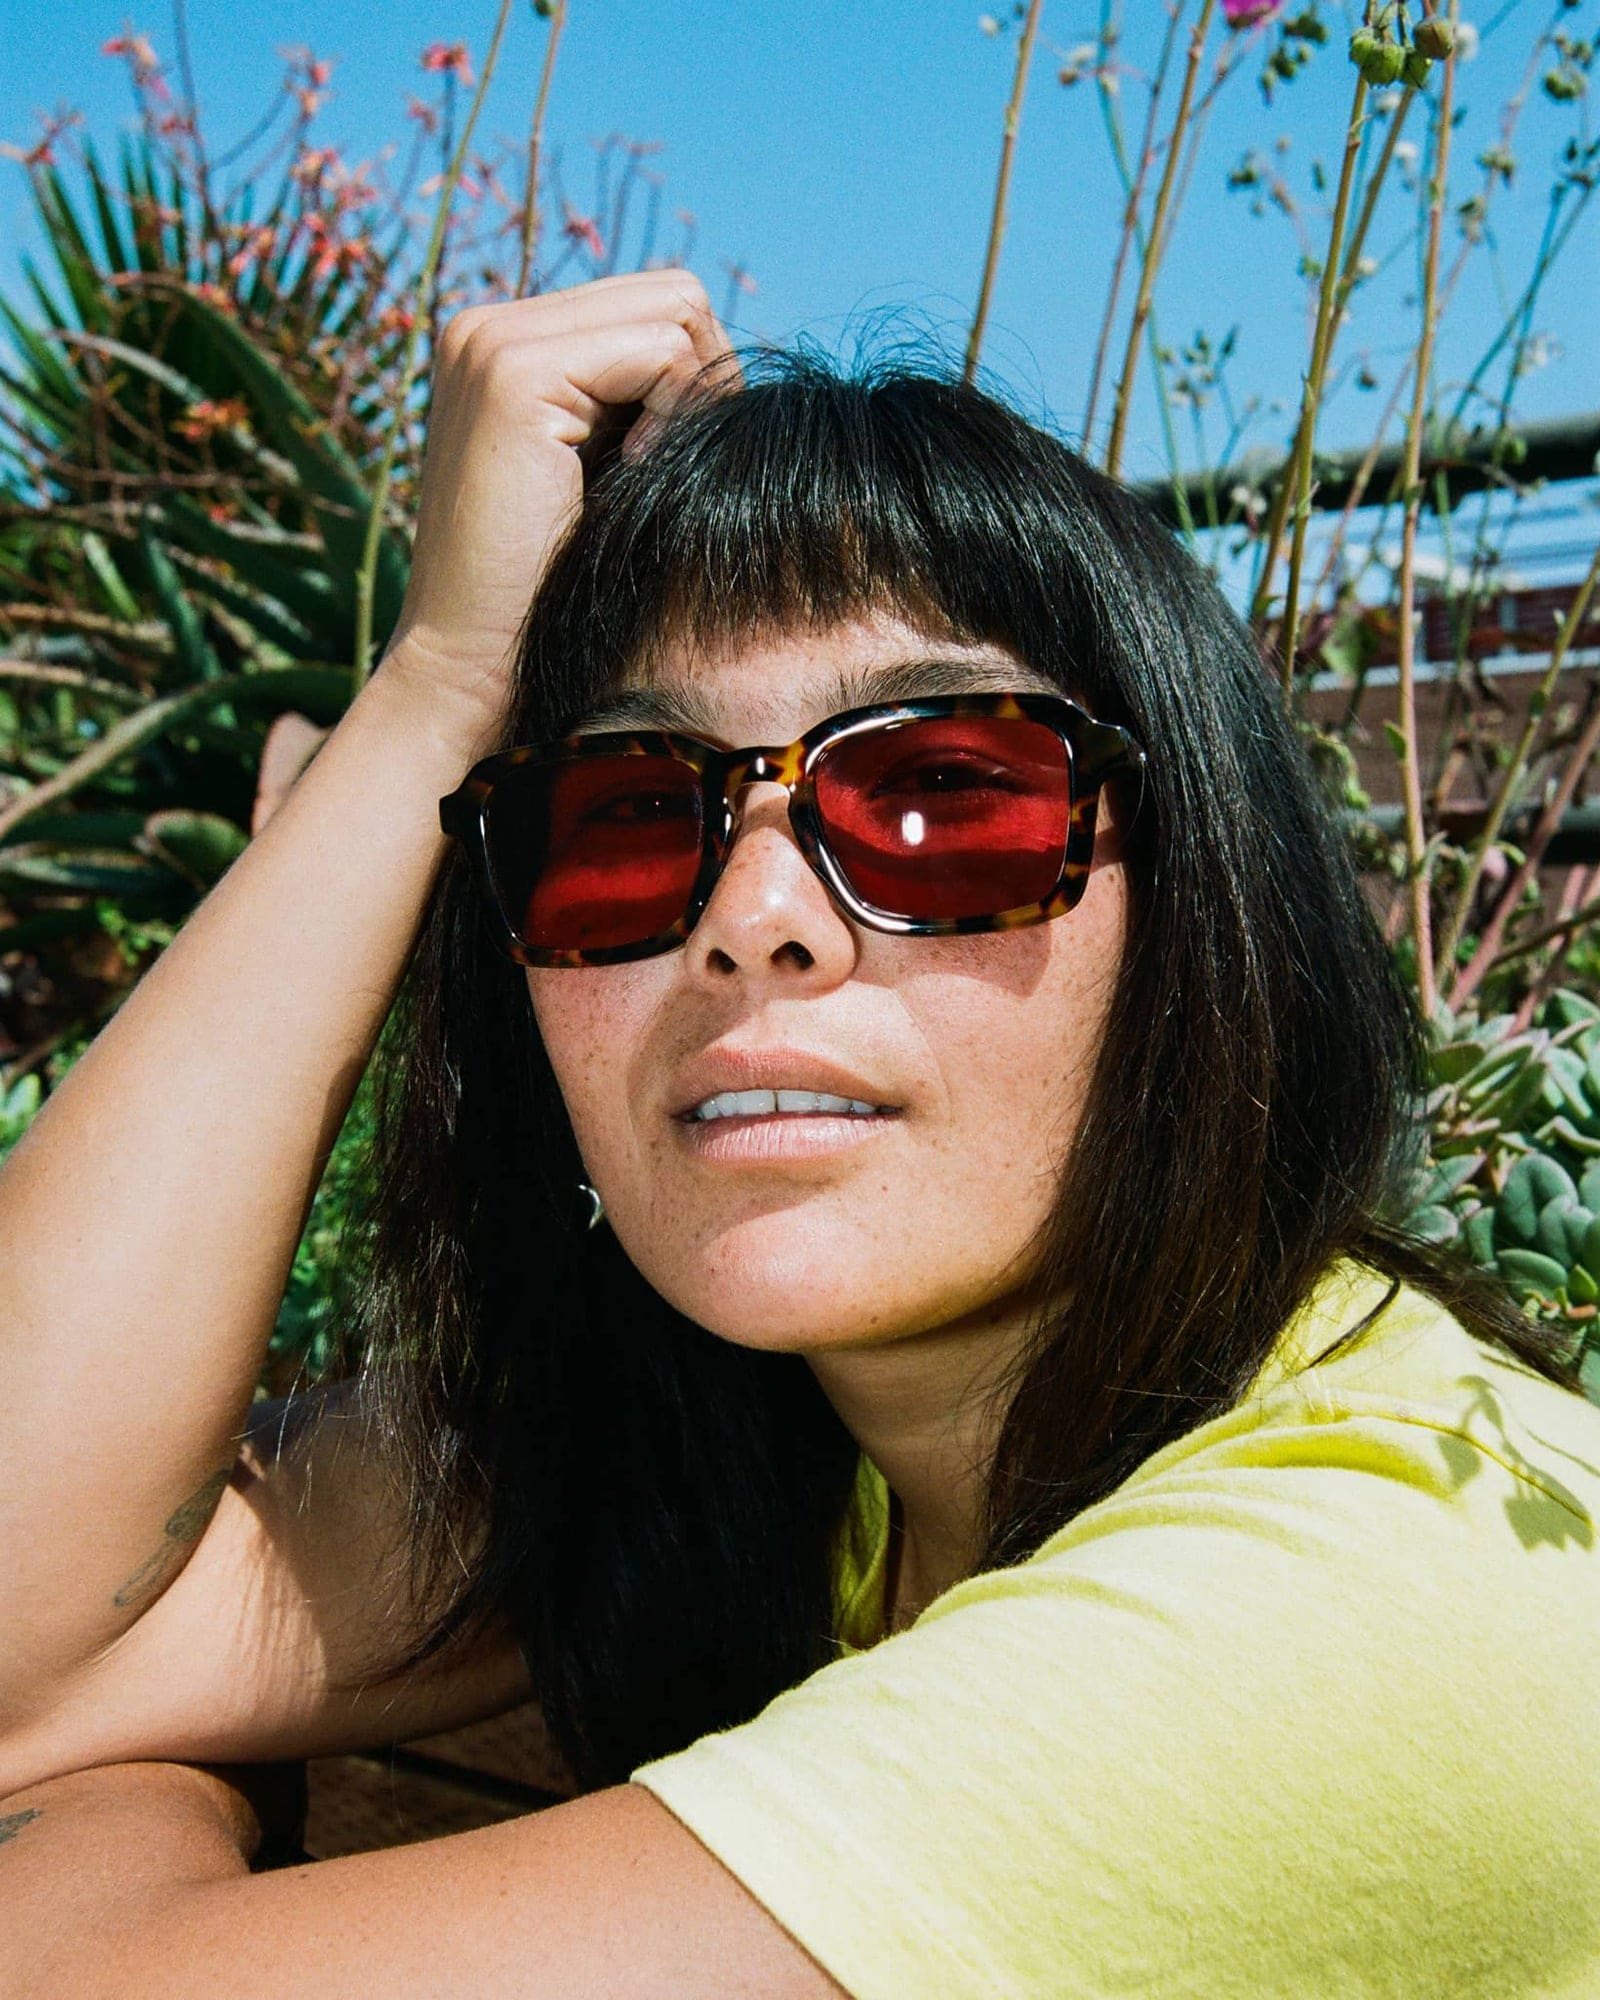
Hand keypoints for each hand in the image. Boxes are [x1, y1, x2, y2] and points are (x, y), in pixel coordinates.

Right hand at [379, 270, 739, 736]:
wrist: (474, 667)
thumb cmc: (552, 595)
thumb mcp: (602, 476)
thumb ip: (639, 405)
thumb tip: (727, 359)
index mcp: (503, 343)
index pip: (652, 306)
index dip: (694, 382)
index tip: (671, 465)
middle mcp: (488, 325)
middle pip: (672, 294)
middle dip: (704, 381)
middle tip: (672, 470)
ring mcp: (492, 340)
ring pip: (675, 311)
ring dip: (691, 400)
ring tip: (644, 476)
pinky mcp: (512, 372)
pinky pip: (661, 350)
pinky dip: (674, 416)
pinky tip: (634, 478)